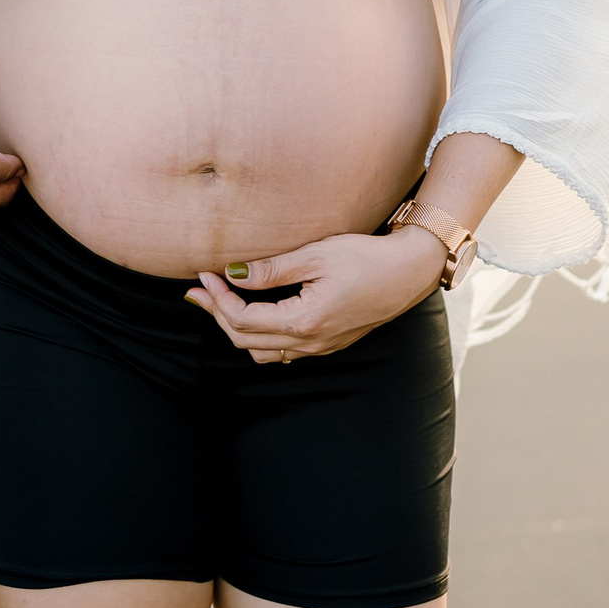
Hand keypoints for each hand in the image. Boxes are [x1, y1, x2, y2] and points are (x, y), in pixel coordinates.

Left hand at [183, 227, 445, 363]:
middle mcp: (310, 343)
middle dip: (218, 315)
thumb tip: (233, 274)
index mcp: (304, 321)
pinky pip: (283, 351)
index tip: (204, 274)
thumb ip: (272, 269)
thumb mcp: (316, 255)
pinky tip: (255, 313)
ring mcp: (320, 347)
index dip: (218, 298)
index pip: (243, 320)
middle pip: (246, 340)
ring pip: (262, 352)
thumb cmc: (366, 257)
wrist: (409, 271)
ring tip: (221, 301)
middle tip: (199, 290)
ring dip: (237, 329)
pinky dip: (260, 335)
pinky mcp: (328, 343)